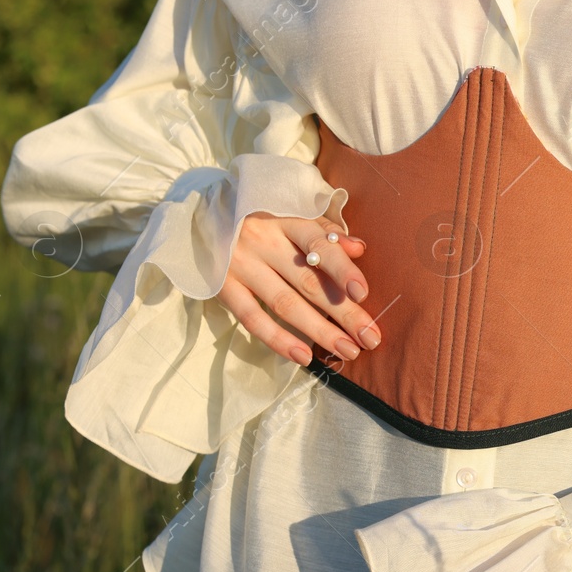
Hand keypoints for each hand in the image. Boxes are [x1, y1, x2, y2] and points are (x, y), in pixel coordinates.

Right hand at [214, 212, 379, 365]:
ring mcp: (241, 265)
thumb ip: (326, 232)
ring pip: (285, 304)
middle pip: (308, 281)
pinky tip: (304, 356)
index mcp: (286, 220)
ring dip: (319, 331)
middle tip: (370, 338)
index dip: (341, 269)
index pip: (318, 244)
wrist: (201, 216)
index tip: (363, 294)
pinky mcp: (223, 286)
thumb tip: (359, 249)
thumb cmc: (261, 219)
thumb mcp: (292, 215)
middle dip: (343, 312)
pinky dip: (278, 339)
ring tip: (347, 351)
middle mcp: (263, 242)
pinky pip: (253, 318)